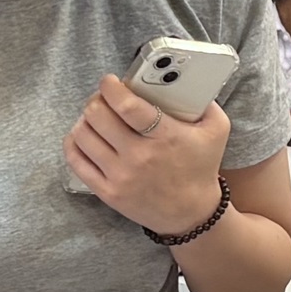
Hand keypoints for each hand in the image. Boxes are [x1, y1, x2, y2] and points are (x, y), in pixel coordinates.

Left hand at [64, 75, 230, 236]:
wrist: (192, 214)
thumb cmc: (201, 167)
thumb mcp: (216, 130)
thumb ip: (205, 101)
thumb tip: (184, 78)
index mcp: (166, 136)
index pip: (127, 105)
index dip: (112, 87)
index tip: (110, 81)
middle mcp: (140, 157)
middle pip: (98, 116)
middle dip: (96, 99)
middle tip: (103, 98)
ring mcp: (121, 176)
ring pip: (83, 135)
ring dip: (85, 119)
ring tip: (94, 117)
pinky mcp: (108, 192)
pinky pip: (77, 161)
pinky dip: (74, 142)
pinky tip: (83, 135)